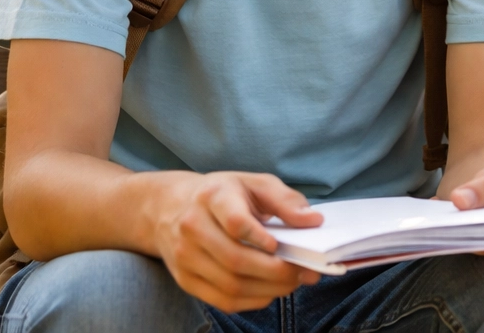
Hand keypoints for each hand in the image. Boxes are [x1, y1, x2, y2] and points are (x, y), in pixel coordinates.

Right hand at [151, 170, 322, 312]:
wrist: (170, 207)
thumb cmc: (224, 194)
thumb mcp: (255, 183)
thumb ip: (285, 200)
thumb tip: (313, 221)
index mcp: (212, 196)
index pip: (235, 222)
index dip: (260, 238)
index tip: (282, 246)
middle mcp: (193, 227)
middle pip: (236, 259)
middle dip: (276, 271)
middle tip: (304, 272)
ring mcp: (185, 257)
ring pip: (231, 285)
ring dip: (269, 289)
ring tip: (293, 281)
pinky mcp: (186, 280)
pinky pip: (223, 300)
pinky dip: (253, 300)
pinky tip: (270, 290)